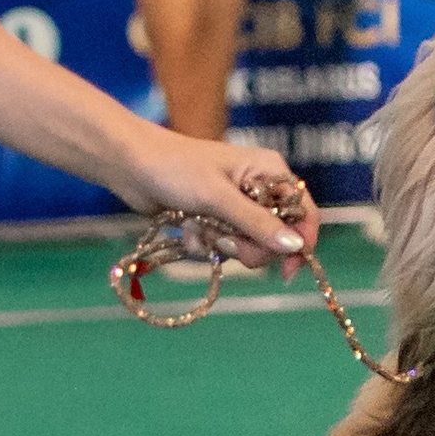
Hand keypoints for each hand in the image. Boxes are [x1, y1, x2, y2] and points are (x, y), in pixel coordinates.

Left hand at [110, 135, 318, 269]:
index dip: (301, 241)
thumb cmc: (175, 168)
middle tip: (223, 240)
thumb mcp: (218, 198)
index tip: (287, 270)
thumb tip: (295, 247)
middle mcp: (259, 188)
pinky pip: (222, 247)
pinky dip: (205, 243)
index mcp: (270, 171)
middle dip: (248, 246)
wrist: (130, 166)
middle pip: (276, 238)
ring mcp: (236, 206)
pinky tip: (187, 228)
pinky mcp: (215, 219)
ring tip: (199, 225)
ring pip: (247, 246)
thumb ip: (257, 224)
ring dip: (221, 244)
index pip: (304, 212)